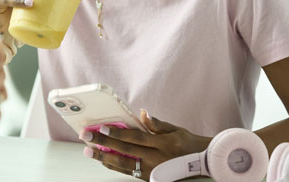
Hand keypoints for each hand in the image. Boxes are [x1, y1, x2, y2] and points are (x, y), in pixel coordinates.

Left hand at [80, 111, 209, 179]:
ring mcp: (152, 171)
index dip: (117, 134)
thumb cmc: (188, 143)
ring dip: (104, 158)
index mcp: (163, 144)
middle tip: (87, 137)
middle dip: (104, 144)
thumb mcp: (176, 129)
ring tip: (89, 152)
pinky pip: (129, 172)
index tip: (101, 128)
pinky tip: (103, 160)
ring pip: (124, 165)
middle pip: (125, 151)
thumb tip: (142, 113)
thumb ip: (157, 124)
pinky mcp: (150, 179)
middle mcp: (156, 159)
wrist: (202, 164)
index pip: (135, 138)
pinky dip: (114, 166)